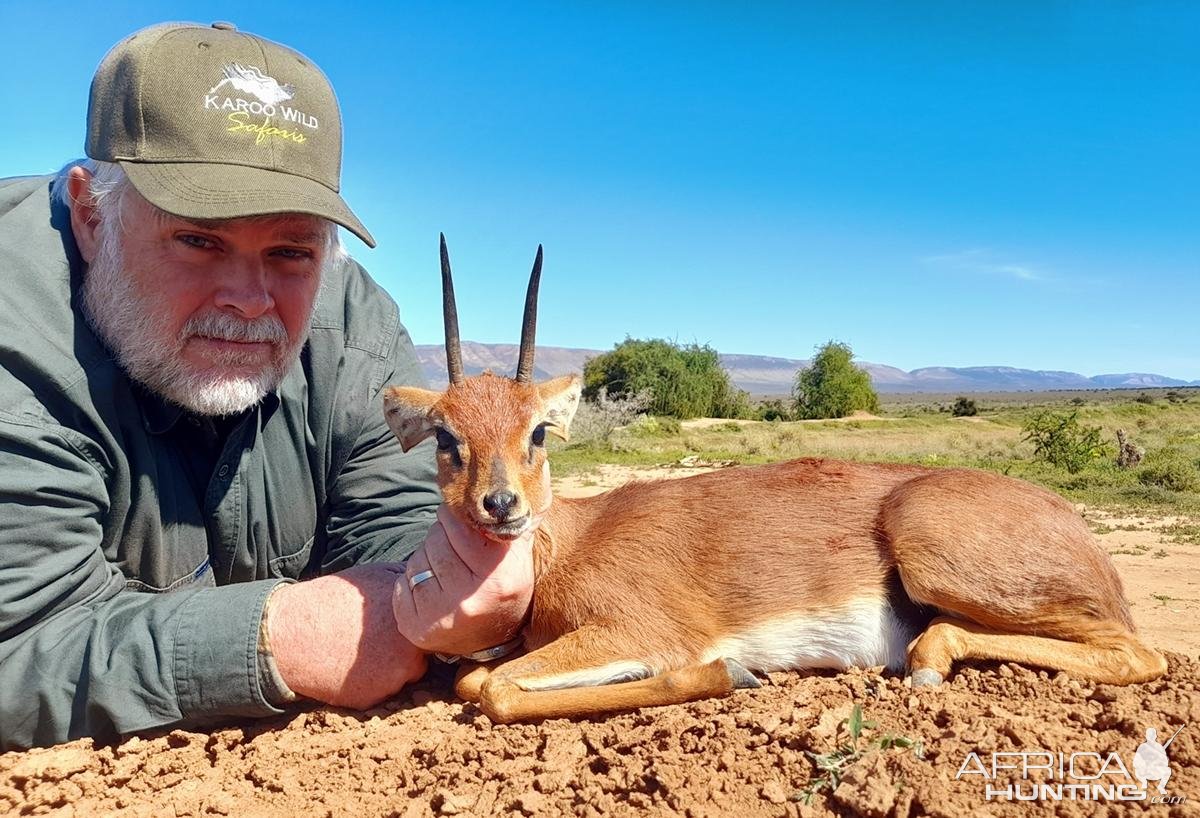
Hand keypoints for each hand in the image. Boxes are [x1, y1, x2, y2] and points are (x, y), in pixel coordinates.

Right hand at [266, 564, 426, 708]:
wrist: (292, 634)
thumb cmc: (334, 599)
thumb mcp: (376, 575)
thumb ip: (409, 583)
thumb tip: (430, 580)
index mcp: (414, 620)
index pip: (438, 629)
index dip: (424, 627)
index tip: (405, 624)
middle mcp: (410, 651)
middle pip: (425, 655)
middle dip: (410, 649)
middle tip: (382, 639)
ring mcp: (393, 678)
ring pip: (406, 675)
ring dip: (393, 667)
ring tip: (366, 651)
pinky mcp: (374, 699)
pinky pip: (384, 692)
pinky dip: (373, 683)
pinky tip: (354, 668)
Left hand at [392, 505, 534, 655]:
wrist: (494, 642)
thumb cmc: (506, 586)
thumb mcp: (519, 555)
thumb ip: (515, 520)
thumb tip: (523, 479)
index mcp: (501, 577)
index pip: (461, 527)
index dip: (455, 517)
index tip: (456, 515)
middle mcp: (471, 599)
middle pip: (436, 541)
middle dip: (440, 537)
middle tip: (452, 548)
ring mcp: (442, 617)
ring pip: (417, 560)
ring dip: (426, 558)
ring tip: (445, 571)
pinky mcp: (417, 628)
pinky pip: (402, 583)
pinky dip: (411, 580)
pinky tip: (431, 588)